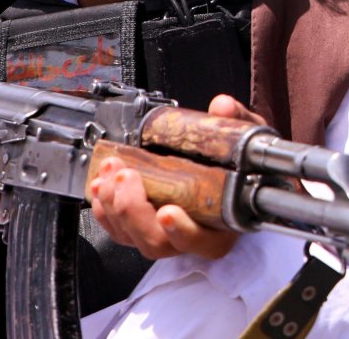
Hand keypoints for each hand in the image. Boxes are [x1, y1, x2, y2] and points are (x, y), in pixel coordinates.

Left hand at [88, 94, 259, 260]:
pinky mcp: (144, 226)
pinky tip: (101, 187)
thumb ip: (236, 121)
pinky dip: (105, 211)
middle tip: (128, 176)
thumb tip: (221, 106)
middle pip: (158, 242)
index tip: (167, 211)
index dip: (183, 231)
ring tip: (109, 175)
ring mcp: (166, 235)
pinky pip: (119, 231)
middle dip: (134, 211)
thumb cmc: (242, 160)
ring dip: (115, 207)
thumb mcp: (248, 137)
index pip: (204, 241)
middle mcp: (194, 236)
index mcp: (224, 223)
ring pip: (134, 238)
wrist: (234, 168)